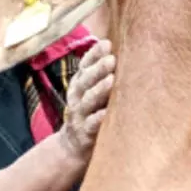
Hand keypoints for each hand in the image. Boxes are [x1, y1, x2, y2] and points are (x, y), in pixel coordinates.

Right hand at [61, 39, 113, 163]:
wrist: (73, 146)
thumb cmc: (90, 112)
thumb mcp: (90, 91)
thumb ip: (100, 74)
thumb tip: (117, 47)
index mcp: (79, 84)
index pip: (84, 65)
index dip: (94, 54)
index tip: (107, 43)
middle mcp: (77, 97)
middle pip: (85, 81)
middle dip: (98, 69)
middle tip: (111, 59)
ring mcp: (79, 115)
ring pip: (88, 101)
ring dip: (99, 90)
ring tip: (111, 80)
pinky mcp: (85, 133)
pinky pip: (92, 125)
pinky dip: (98, 118)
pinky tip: (107, 112)